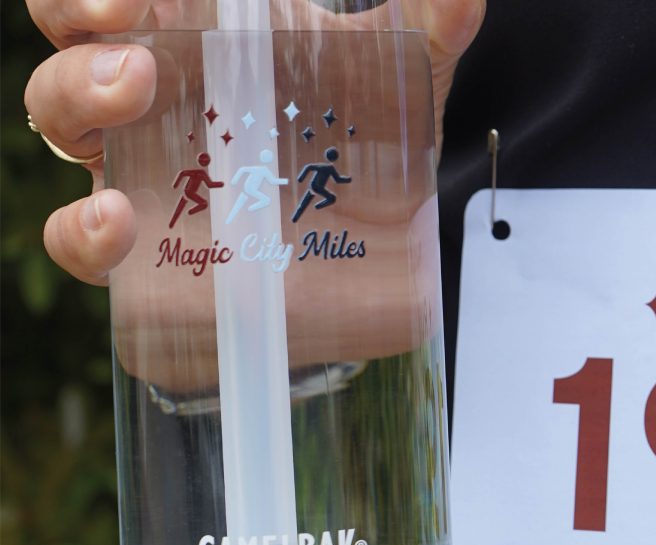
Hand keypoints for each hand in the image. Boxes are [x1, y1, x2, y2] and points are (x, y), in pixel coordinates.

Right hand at [25, 0, 484, 285]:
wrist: (375, 250)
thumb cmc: (365, 142)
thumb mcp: (402, 79)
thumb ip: (432, 27)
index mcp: (201, 30)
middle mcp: (158, 91)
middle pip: (73, 37)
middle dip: (76, 20)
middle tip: (128, 36)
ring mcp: (143, 165)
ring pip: (63, 119)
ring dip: (75, 98)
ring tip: (127, 94)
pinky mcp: (149, 248)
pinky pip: (79, 238)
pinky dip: (81, 231)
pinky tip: (114, 221)